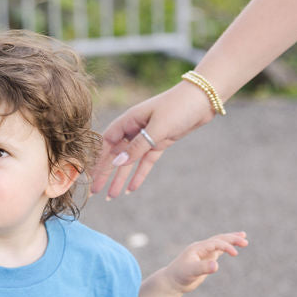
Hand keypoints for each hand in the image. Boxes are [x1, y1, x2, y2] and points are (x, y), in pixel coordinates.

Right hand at [91, 82, 214, 197]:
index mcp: (129, 120)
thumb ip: (138, 146)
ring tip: (112, 196)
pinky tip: (131, 189)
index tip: (93, 177)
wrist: (204, 99)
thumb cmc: (178, 107)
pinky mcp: (160, 142)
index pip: (107, 142)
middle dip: (105, 174)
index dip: (99, 160)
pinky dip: (139, 175)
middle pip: (116, 155)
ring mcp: (147, 136)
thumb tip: (117, 163)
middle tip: (95, 192)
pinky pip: (145, 162)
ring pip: (130, 162)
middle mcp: (134, 129)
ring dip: (120, 179)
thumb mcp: (158, 128)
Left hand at [165, 232, 247, 293]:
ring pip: (219, 243)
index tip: (235, 253)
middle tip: (245, 240)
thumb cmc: (179, 276)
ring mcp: (203, 253)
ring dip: (231, 240)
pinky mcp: (205, 259)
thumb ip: (202, 268)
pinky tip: (232, 249)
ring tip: (243, 237)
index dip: (226, 246)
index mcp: (198, 248)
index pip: (215, 243)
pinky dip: (226, 248)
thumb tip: (216, 266)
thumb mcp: (191, 272)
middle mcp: (201, 248)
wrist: (172, 281)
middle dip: (232, 239)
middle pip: (219, 239)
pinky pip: (218, 250)